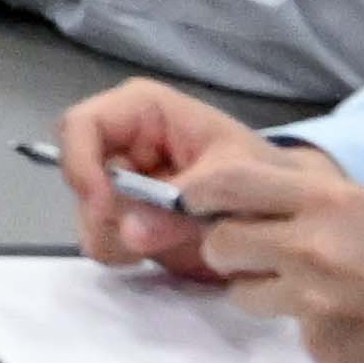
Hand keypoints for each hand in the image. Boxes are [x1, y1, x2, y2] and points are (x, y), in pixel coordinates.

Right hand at [51, 80, 270, 280]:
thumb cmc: (263, 176)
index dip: (81, 164)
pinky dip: (121, 252)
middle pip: (77, 172)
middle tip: (141, 236)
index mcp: (142, 110)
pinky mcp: (123, 215)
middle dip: (104, 211)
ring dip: (116, 236)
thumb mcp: (232, 181)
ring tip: (164, 242)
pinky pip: (98, 237)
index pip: (81, 125)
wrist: (286, 211)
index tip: (103, 208)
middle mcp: (120, 140)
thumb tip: (130, 233)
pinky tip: (157, 250)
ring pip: (84, 211)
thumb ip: (180, 205)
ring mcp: (119, 180)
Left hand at [161, 140, 363, 362]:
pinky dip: (315, 332)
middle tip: (256, 258)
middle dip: (230, 252)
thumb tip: (271, 208)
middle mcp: (311, 248)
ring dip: (265, 294)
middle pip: (222, 245)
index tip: (196, 201)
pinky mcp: (322, 349)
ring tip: (319, 296)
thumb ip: (323, 207)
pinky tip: (358, 330)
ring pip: (245, 295)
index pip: (232, 184)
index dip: (203, 193)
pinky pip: (293, 334)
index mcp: (332, 202)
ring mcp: (312, 303)